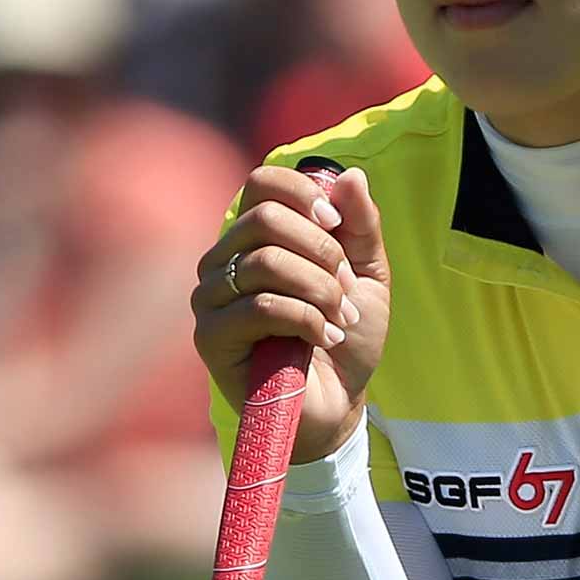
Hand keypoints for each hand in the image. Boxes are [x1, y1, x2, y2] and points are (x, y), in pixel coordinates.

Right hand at [191, 166, 390, 462]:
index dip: (303, 194)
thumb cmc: (347, 336)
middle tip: (345, 287)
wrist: (338, 403)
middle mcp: (224, 259)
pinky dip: (306, 319)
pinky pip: (259, 306)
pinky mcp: (210, 337)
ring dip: (319, 290)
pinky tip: (325, 337)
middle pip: (265, 218)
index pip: (262, 183)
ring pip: (265, 263)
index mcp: (257, 237)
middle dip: (321, 252)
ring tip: (340, 318)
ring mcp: (210, 298)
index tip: (337, 225)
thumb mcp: (368, 275)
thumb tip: (350, 176)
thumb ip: (361, 226)